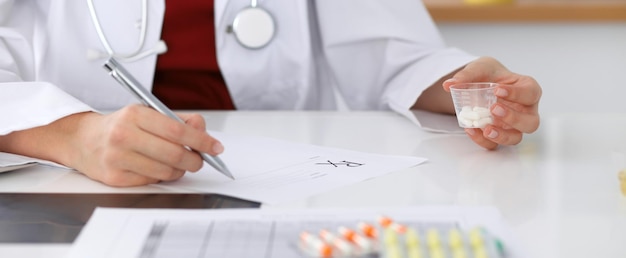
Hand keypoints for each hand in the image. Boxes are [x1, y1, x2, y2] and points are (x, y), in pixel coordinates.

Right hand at [69, 105, 223, 185]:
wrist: (83, 140)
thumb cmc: (121, 126)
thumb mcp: (147, 113)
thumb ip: (178, 120)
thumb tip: (203, 130)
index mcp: (135, 115)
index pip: (177, 130)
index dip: (201, 141)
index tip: (216, 147)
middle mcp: (124, 135)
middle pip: (174, 153)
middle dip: (195, 160)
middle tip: (200, 160)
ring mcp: (117, 158)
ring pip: (166, 170)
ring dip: (179, 170)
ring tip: (177, 163)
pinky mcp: (115, 178)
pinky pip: (152, 181)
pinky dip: (162, 176)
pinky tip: (157, 167)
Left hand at [442, 57, 541, 149]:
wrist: (478, 84)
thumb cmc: (489, 75)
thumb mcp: (479, 68)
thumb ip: (467, 74)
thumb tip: (448, 84)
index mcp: (527, 89)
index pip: (531, 93)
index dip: (517, 93)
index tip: (497, 90)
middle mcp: (525, 110)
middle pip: (531, 122)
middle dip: (514, 118)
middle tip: (493, 109)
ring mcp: (512, 126)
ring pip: (516, 138)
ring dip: (502, 136)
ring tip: (485, 128)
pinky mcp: (498, 135)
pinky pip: (494, 144)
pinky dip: (482, 140)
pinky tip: (470, 129)